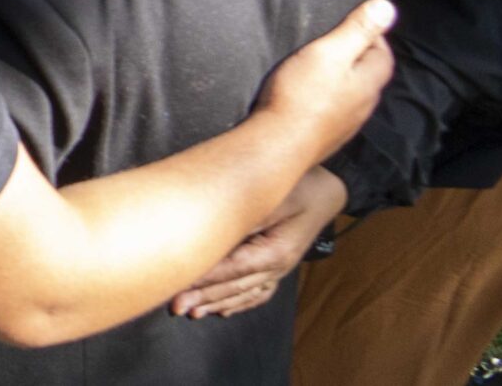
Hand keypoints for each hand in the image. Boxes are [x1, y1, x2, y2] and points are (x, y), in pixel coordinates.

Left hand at [170, 166, 346, 319]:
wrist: (326, 191)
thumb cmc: (300, 189)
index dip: (204, 281)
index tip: (179, 288)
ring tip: (192, 312)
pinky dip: (239, 303)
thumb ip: (247, 218)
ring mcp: (279, 269)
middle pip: (235, 286)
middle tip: (175, 307)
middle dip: (203, 297)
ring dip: (217, 303)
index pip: (232, 270)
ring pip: (244, 292)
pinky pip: (256, 291)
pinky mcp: (277, 265)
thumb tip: (217, 233)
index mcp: (275, 252)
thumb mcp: (274, 198)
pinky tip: (224, 310)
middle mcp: (277, 266)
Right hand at [257, 0, 395, 163]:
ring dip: (344, 79)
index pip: (383, 55)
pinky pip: (336, 111)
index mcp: (369, 83)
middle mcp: (364, 105)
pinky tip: (310, 96)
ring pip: (354, 95)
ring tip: (321, 66)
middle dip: (359, 57)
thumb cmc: (302, 93)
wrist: (280, 143)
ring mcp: (347, 124)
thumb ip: (357, 30)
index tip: (354, 23)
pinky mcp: (328, 136)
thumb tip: (388, 7)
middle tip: (336, 41)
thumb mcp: (329, 52)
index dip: (374, 36)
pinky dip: (329, 98)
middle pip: (370, 76)